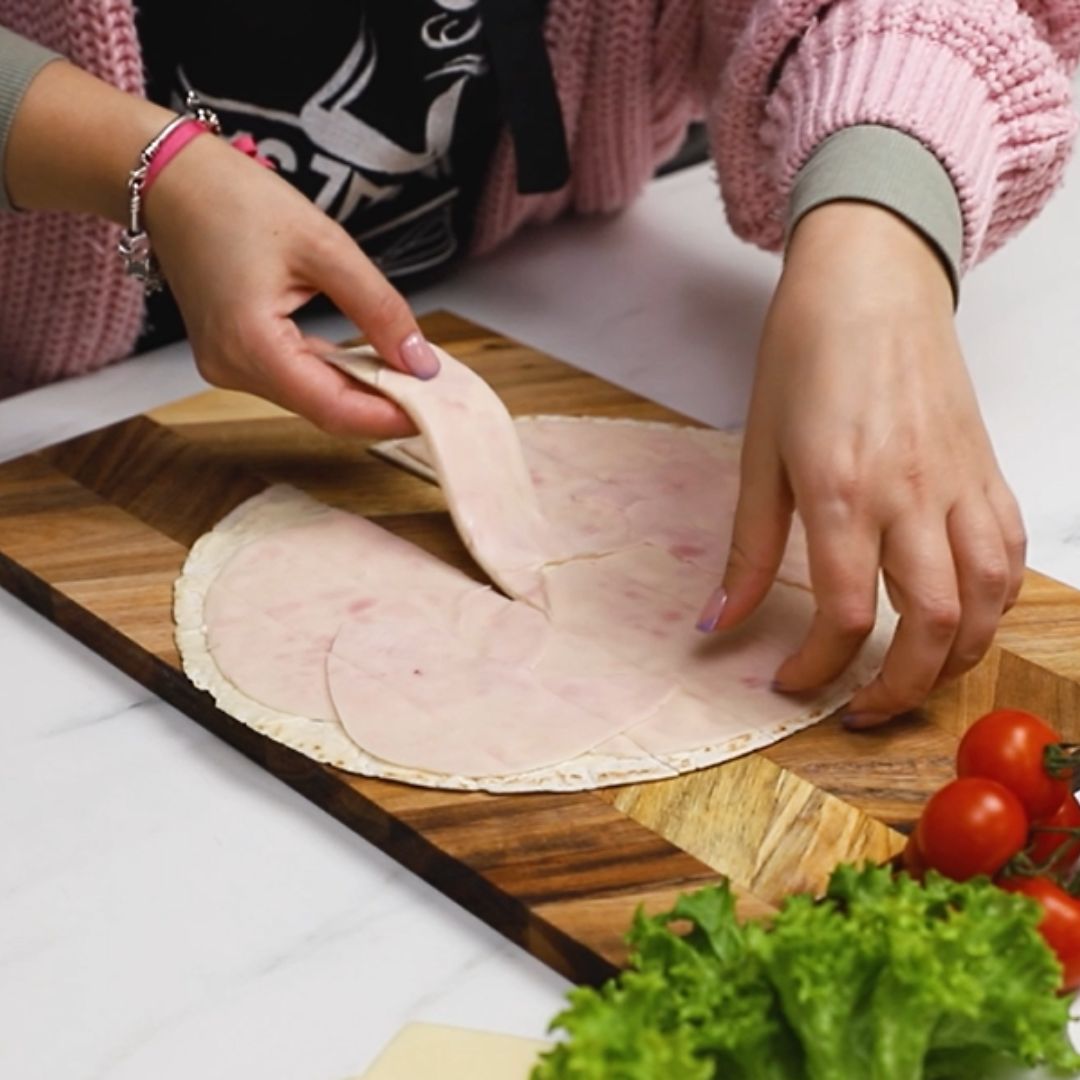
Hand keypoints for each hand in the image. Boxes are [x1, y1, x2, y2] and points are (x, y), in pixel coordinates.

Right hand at [144, 133, 436, 437]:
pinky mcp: (232, 355)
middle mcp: (232, 368)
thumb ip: (378, 308)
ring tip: (412, 375)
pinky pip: (294, 379)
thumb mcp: (325, 246)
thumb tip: (419, 361)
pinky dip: (335, 374)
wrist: (170, 179)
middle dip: (383, 405)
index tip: (437, 412)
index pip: (334, 409)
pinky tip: (370, 362)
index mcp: (250, 345)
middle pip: (324, 410)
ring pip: (311, 398)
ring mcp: (227, 365)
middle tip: (437, 393)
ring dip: (362, 391)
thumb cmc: (233, 198)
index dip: (390, 417)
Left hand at [699, 202, 1024, 724]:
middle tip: (859, 712)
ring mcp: (960, 480)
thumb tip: (718, 621)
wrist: (871, 279)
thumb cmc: (806, 354)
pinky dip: (995, 603)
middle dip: (897, 689)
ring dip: (956, 659)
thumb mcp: (759, 452)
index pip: (842, 613)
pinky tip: (965, 619)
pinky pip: (1010, 552)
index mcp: (842, 489)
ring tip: (913, 679)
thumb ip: (748, 547)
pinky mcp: (987, 467)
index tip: (788, 684)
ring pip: (986, 598)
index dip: (816, 668)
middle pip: (930, 624)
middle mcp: (911, 492)